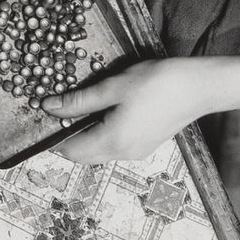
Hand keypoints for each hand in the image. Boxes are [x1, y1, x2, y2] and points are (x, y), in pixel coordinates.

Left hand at [43, 54, 239, 162]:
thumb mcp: (113, 87)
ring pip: (100, 152)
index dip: (54, 138)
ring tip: (75, 110)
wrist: (198, 87)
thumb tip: (49, 107)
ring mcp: (137, 151)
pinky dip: (100, 135)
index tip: (41, 120)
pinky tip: (100, 113)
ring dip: (84, 137)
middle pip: (85, 156)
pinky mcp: (146, 143)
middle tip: (55, 113)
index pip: (71, 151)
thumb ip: (80, 101)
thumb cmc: (156, 83)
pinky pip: (115, 146)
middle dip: (67, 140)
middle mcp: (124, 154)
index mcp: (113, 142)